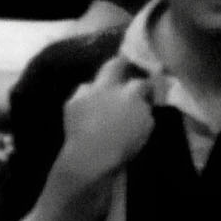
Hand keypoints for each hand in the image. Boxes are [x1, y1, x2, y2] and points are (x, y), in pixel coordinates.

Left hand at [51, 66, 152, 184]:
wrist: (90, 157)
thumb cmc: (124, 146)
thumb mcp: (146, 128)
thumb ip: (144, 110)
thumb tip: (143, 103)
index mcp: (131, 94)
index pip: (142, 82)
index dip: (147, 85)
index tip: (149, 91)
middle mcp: (108, 88)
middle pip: (114, 65)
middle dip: (120, 63)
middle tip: (125, 65)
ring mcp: (87, 94)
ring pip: (93, 83)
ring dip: (98, 88)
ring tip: (100, 97)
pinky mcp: (71, 103)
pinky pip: (80, 98)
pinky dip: (85, 103)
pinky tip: (87, 112)